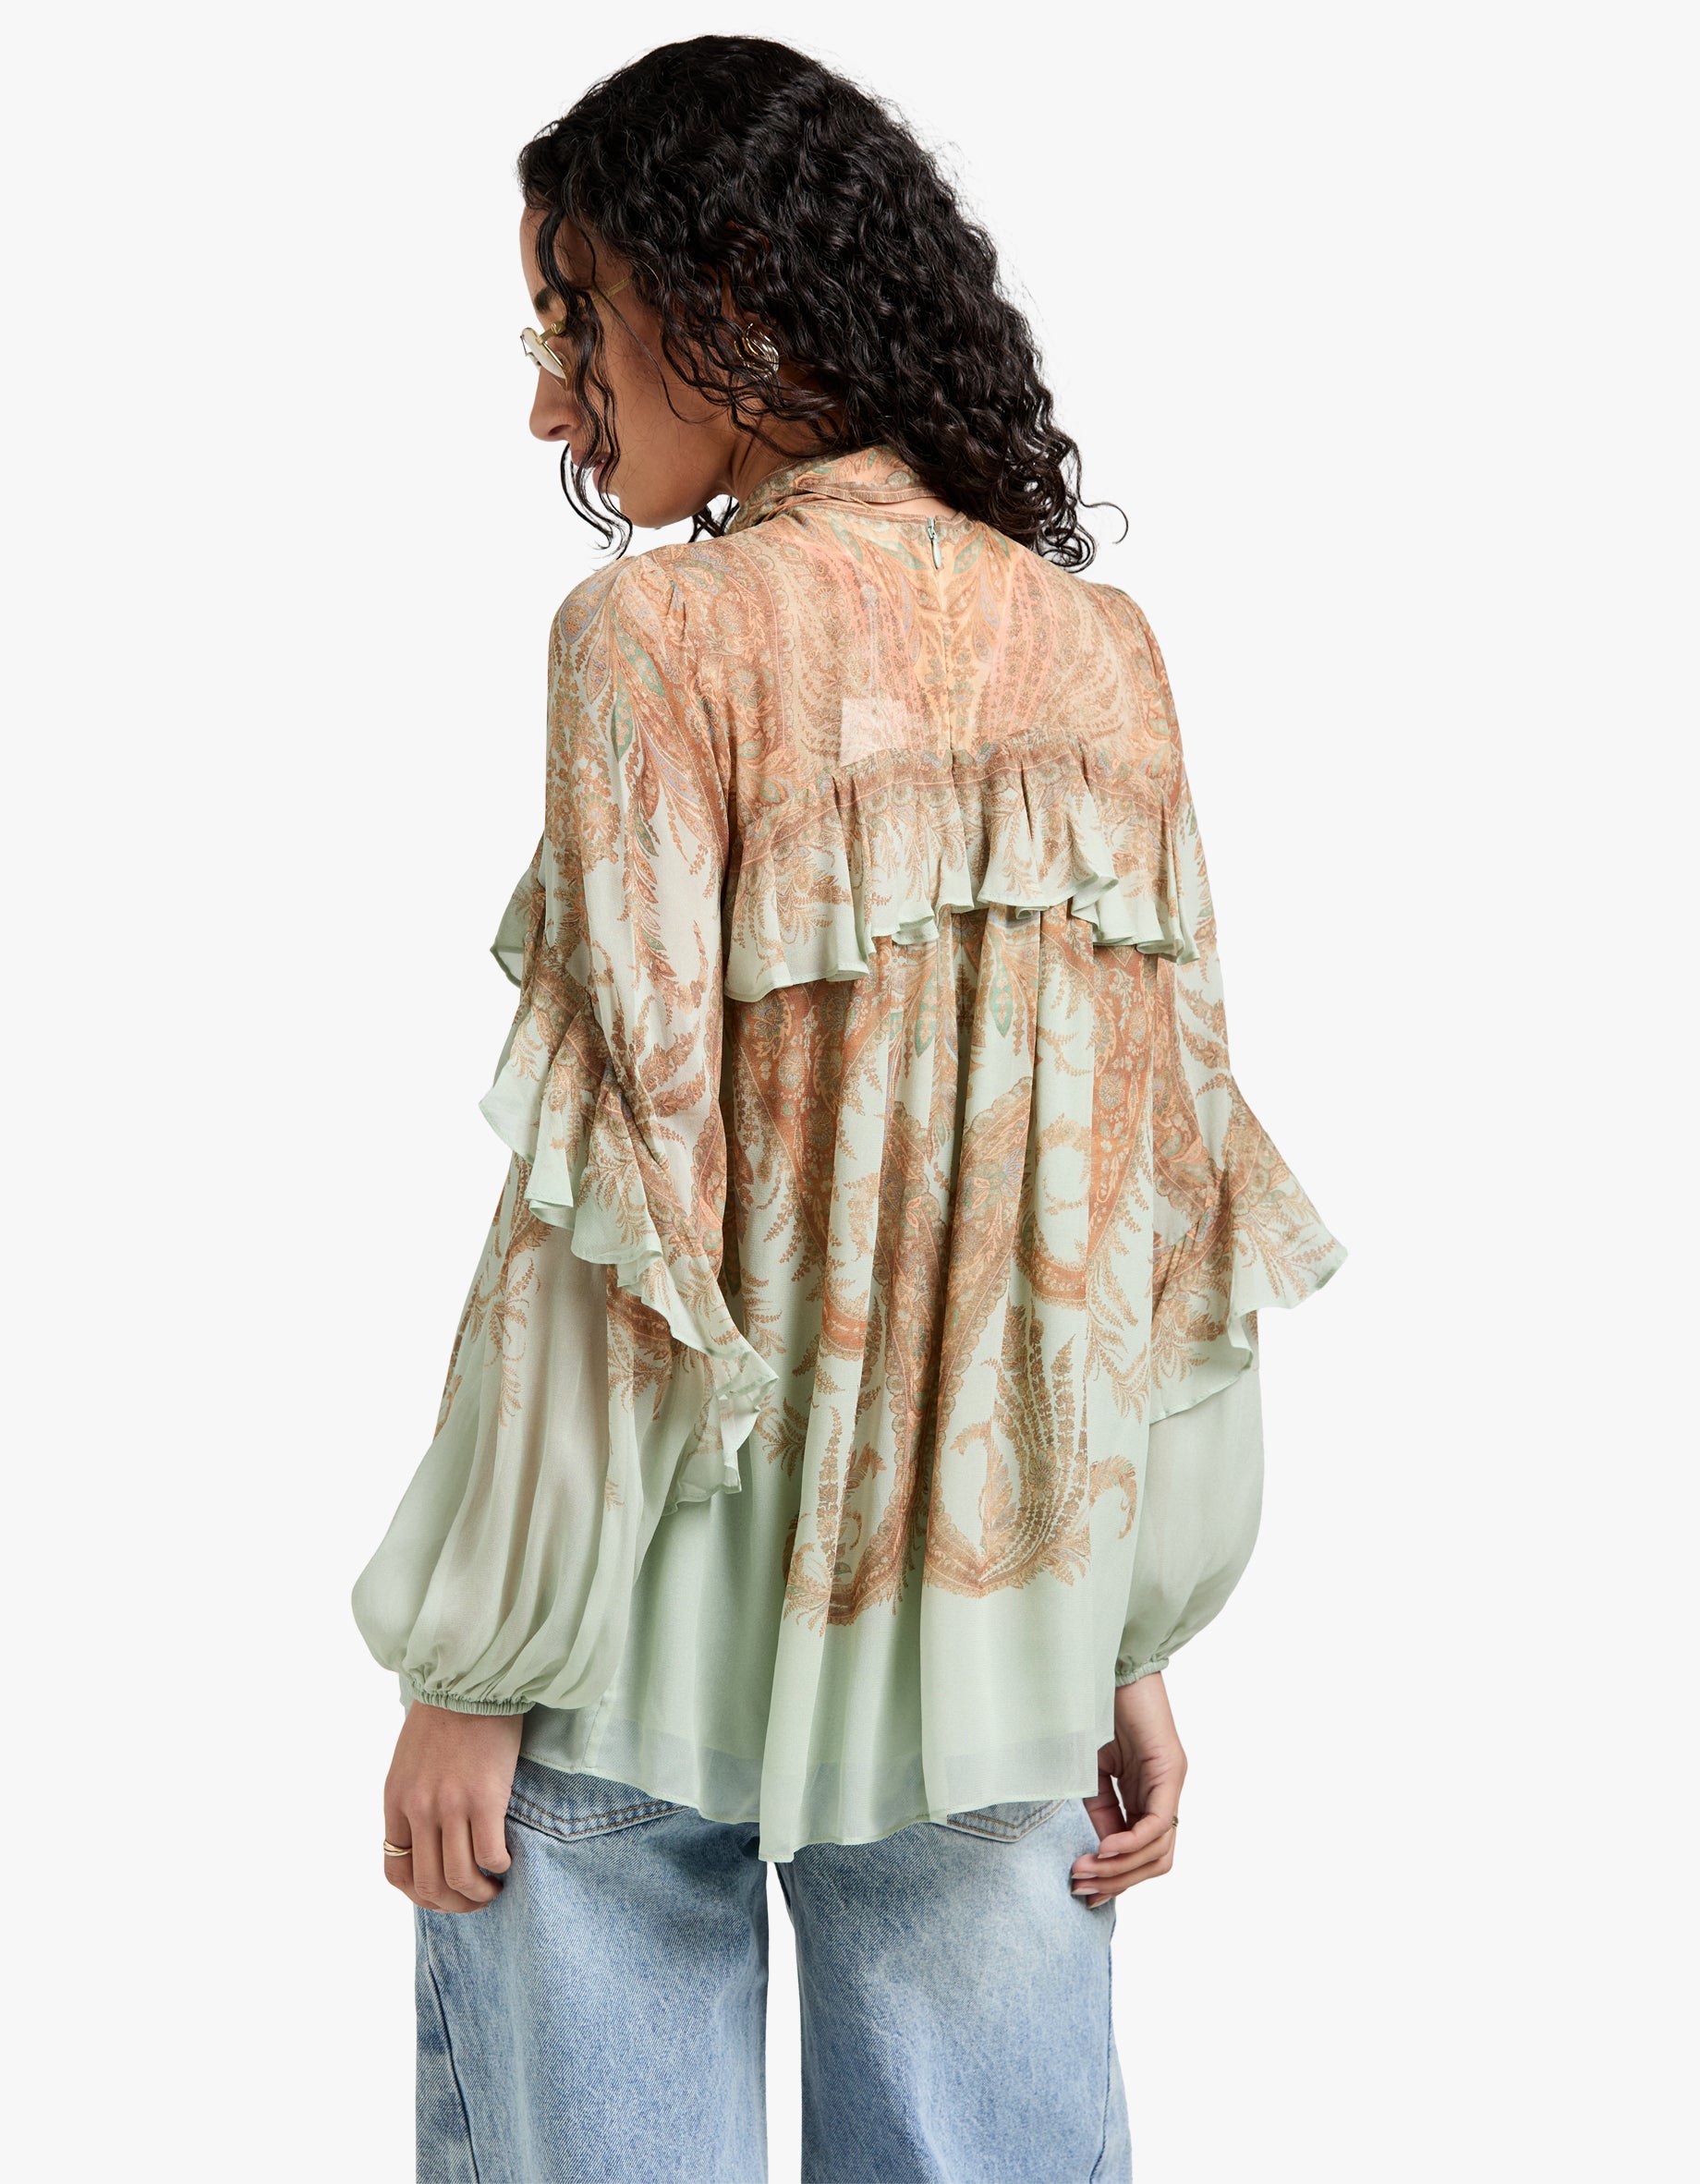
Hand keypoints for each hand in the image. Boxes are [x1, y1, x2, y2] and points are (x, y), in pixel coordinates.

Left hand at [383, 1702, 523, 1913]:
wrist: (470, 1680)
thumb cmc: (445, 1716)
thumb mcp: (410, 1761)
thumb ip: (413, 1799)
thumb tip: (427, 1838)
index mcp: (396, 1801)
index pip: (396, 1870)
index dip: (420, 1895)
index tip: (444, 1894)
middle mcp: (418, 1810)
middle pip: (429, 1884)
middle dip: (454, 1904)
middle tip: (476, 1899)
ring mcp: (450, 1806)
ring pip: (460, 1877)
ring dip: (479, 1893)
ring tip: (495, 1886)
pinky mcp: (484, 1798)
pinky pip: (490, 1853)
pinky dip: (500, 1866)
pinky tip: (507, 1859)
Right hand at [1072, 1673, 1186, 1908]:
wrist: (1108, 1667)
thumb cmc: (1096, 1711)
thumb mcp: (1091, 1772)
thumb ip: (1099, 1809)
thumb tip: (1098, 1852)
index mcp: (1146, 1795)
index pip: (1142, 1854)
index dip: (1115, 1879)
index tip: (1084, 1891)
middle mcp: (1165, 1794)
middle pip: (1155, 1862)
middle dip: (1118, 1882)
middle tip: (1082, 1889)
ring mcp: (1171, 1783)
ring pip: (1159, 1850)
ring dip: (1121, 1869)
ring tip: (1086, 1871)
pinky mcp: (1170, 1770)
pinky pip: (1157, 1823)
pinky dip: (1131, 1843)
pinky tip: (1103, 1849)